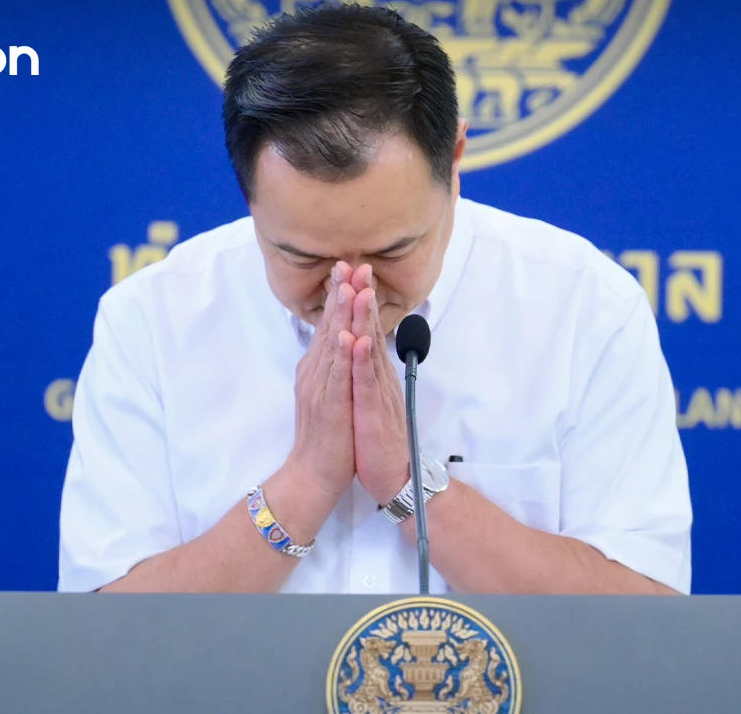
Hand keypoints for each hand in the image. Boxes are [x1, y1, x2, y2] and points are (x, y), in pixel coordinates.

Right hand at [283, 262, 357, 498]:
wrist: (313, 473)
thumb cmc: (327, 436)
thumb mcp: (330, 393)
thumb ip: (333, 367)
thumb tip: (340, 342)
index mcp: (318, 368)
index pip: (330, 324)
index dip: (340, 295)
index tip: (349, 267)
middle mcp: (315, 372)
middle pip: (328, 325)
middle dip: (340, 293)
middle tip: (349, 262)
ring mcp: (320, 387)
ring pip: (332, 344)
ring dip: (341, 315)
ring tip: (349, 286)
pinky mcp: (328, 405)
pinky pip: (336, 376)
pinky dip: (341, 355)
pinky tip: (346, 335)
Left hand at [345, 264, 410, 504]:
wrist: (390, 475)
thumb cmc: (376, 439)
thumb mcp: (368, 398)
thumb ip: (365, 372)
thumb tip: (359, 348)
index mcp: (373, 373)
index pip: (364, 329)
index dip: (358, 301)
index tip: (351, 271)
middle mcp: (378, 376)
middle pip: (370, 330)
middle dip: (364, 297)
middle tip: (359, 264)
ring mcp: (377, 392)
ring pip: (370, 350)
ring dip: (364, 319)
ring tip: (359, 290)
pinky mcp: (373, 411)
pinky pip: (365, 382)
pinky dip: (360, 360)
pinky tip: (355, 340)